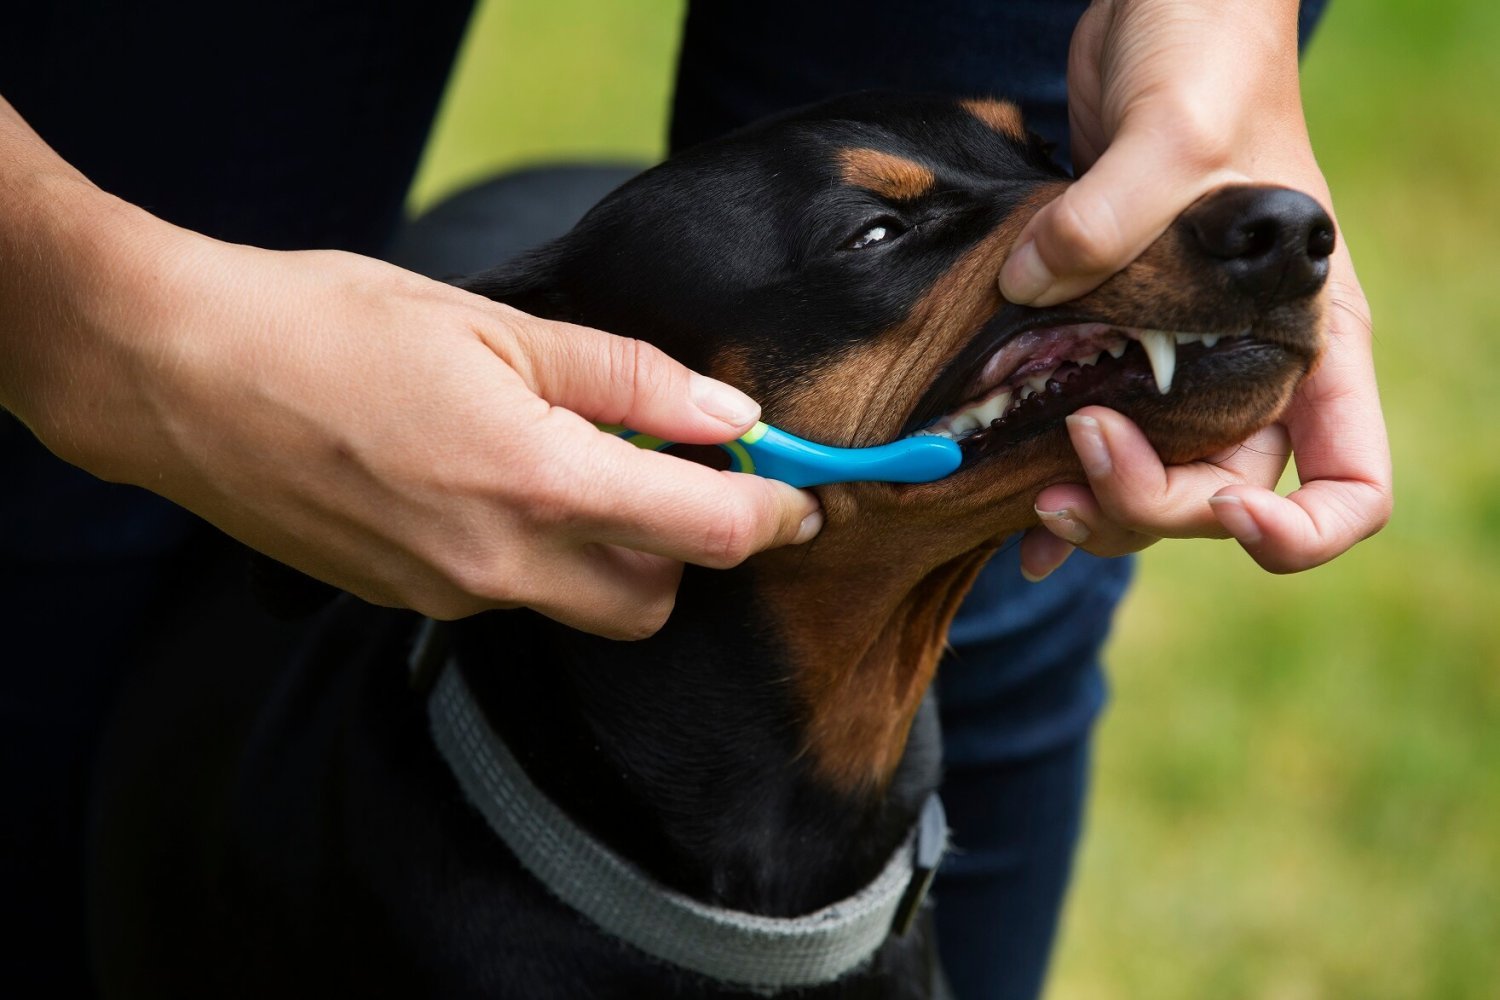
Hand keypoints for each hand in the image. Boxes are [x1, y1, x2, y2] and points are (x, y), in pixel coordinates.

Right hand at [4, 182, 820, 639]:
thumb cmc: (327, 325)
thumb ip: (627, 378)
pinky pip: (510, 595)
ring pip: (580, 604)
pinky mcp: (406, 601)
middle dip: (686, 549)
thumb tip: (729, 412)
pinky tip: (487, 479)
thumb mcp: (495, 325)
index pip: (707, 533)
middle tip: (668, 467)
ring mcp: (449, 595)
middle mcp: (501, 564)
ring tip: (565, 459)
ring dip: (609, 552)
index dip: (775, 516)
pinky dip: (535, 553)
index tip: (800, 495)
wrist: (175, 376)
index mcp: (539, 482)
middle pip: (653, 601)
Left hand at [1000, 0, 1391, 579]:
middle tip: (1077, 458)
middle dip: (1156, 507)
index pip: (1350, 480)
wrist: (1158, 12)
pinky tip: (1012, 511)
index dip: (1303, 529)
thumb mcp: (1177, 126)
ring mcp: (1178, 359)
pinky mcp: (1110, 341)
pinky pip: (1093, 441)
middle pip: (1226, 497)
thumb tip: (1032, 288)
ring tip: (1029, 494)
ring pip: (1154, 480)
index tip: (1227, 510)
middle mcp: (1250, 364)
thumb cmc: (1207, 55)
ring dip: (1097, 507)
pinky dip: (1057, 486)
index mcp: (1309, 336)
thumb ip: (1115, 212)